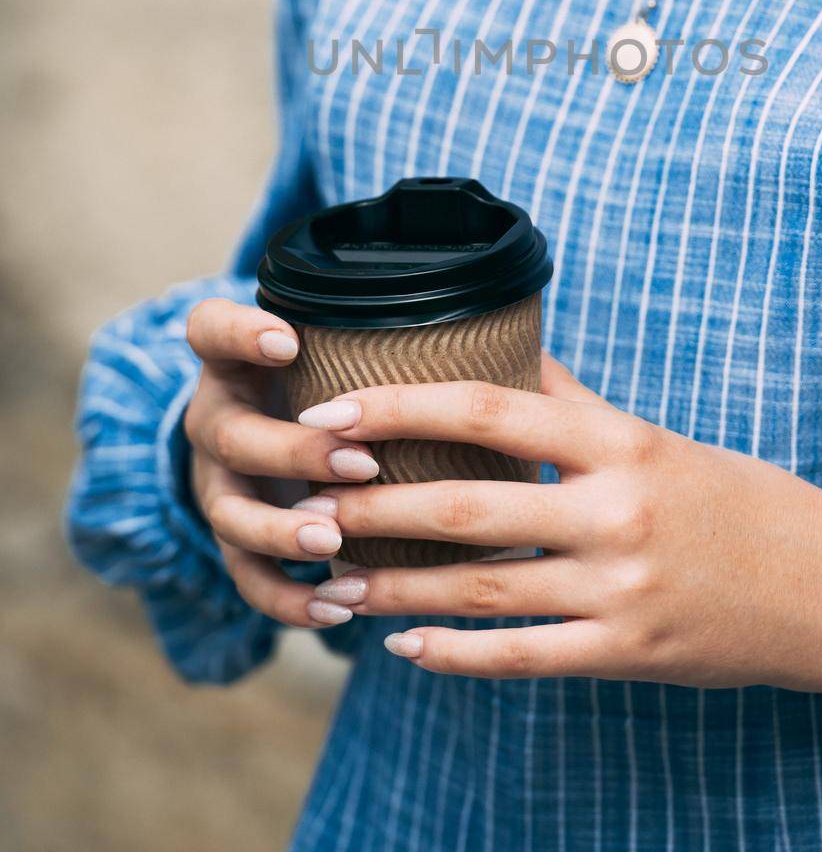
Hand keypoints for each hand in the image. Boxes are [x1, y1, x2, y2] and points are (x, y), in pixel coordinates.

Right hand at [183, 298, 380, 627]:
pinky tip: (337, 609)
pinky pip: (247, 578)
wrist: (277, 426)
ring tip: (331, 540)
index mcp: (234, 360)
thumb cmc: (327, 374)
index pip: (211, 329)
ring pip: (228, 514)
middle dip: (295, 452)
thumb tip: (495, 327)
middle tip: (361, 463)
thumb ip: (381, 333)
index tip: (289, 342)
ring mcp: (218, 483)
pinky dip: (286, 599)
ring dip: (280, 530)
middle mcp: (216, 419)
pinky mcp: (234, 540)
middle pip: (229, 434)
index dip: (241, 334)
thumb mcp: (332, 342)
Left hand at [304, 353, 821, 725]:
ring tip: (331, 583)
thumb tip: (504, 354)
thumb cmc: (736, 499)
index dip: (401, 410)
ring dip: (395, 586)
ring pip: (482, 589)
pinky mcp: (630, 654)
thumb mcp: (656, 438)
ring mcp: (621, 589)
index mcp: (618, 443)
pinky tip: (405, 647)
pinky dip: (458, 655)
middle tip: (304, 505)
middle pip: (467, 506)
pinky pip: (525, 658)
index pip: (489, 411)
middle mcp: (614, 511)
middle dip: (374, 506)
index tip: (333, 414)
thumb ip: (576, 404)